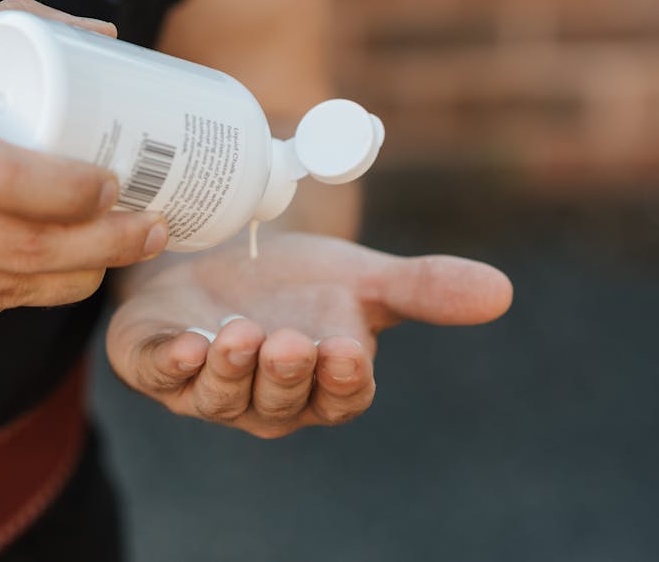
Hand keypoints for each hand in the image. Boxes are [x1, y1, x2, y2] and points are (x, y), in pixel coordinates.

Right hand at [0, 0, 167, 334]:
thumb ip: (2, 28)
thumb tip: (105, 39)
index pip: (5, 181)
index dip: (77, 192)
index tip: (120, 182)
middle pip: (22, 249)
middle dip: (106, 246)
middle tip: (150, 228)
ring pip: (6, 292)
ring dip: (78, 278)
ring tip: (118, 250)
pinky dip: (24, 293)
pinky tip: (53, 271)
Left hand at [107, 233, 512, 437]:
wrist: (222, 255)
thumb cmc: (297, 281)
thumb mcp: (362, 277)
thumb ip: (424, 288)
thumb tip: (501, 292)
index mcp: (321, 385)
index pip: (339, 398)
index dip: (342, 382)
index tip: (347, 354)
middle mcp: (265, 398)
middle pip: (279, 403)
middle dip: (285, 376)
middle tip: (292, 342)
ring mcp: (207, 386)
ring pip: (220, 396)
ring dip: (230, 370)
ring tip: (241, 336)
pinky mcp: (157, 363)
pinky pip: (161, 377)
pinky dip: (170, 365)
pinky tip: (184, 343)